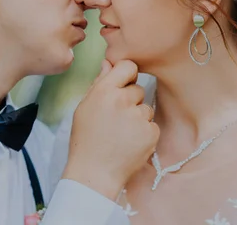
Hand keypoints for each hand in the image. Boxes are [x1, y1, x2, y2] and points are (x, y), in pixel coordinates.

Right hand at [62, 59, 158, 200]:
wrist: (94, 174)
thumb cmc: (86, 140)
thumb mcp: (84, 108)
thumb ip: (99, 83)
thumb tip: (108, 62)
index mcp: (104, 91)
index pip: (127, 66)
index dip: (126, 74)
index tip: (123, 84)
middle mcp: (122, 101)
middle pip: (137, 88)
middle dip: (130, 100)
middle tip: (115, 119)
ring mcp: (138, 117)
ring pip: (145, 107)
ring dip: (137, 117)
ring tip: (121, 134)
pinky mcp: (151, 133)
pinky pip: (151, 124)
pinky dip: (144, 133)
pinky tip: (130, 143)